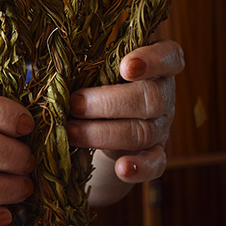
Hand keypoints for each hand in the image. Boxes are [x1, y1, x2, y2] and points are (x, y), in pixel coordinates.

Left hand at [65, 40, 184, 202]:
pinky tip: (123, 169)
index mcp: (157, 64)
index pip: (168, 56)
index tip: (126, 67)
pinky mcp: (155, 153)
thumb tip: (57, 60)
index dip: (151, 61)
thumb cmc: (97, 79)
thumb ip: (88, 57)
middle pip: (150, 98)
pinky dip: (140, 168)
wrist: (102, 117)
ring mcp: (162, 126)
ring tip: (70, 132)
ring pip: (143, 131)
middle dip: (108, 102)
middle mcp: (165, 94)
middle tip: (74, 104)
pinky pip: (155, 163)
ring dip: (103, 133)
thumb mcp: (96, 63)